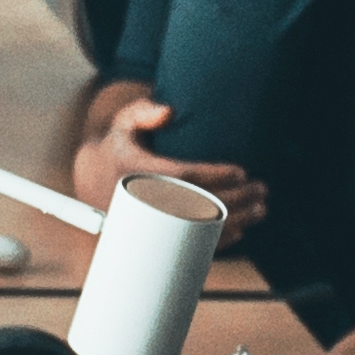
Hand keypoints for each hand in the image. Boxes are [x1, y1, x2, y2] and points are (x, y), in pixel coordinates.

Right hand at [78, 97, 263, 241]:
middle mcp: (145, 200)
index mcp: (137, 171)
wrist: (93, 179)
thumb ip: (143, 111)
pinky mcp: (156, 235)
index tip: (241, 172)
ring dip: (235, 221)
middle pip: (199, 205)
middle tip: (261, 190)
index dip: (216, 176)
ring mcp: (151, 222)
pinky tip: (240, 231)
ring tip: (260, 210)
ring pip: (199, 228)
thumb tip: (168, 112)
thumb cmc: (118, 146)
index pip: (184, 176)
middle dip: (236, 199)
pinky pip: (190, 243)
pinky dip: (217, 240)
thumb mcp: (123, 122)